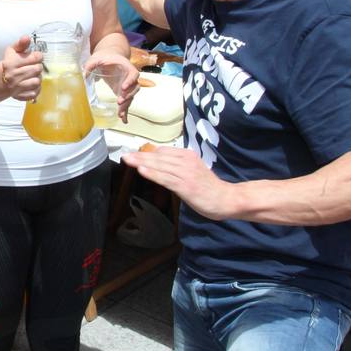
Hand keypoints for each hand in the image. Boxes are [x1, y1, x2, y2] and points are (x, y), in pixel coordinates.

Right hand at [0, 35, 43, 100]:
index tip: (35, 57)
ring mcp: (17, 87)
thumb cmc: (7, 64)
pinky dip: (36, 89)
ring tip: (33, 75)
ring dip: (37, 78)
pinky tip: (31, 84)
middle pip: (38, 69)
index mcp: (13, 63)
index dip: (38, 56)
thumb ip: (20, 44)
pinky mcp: (20, 96)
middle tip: (33, 67)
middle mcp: (15, 75)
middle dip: (37, 67)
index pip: (35, 58)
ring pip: (37, 81)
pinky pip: (35, 93)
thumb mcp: (11, 51)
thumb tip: (27, 37)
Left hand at [84, 52, 137, 119]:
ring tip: (120, 114)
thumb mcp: (96, 58)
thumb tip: (83, 75)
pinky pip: (126, 102)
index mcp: (126, 67)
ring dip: (127, 105)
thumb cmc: (105, 56)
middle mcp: (129, 77)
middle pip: (134, 88)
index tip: (123, 87)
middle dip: (128, 96)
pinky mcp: (123, 92)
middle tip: (120, 102)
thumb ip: (90, 65)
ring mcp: (127, 86)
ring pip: (131, 97)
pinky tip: (124, 120)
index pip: (133, 74)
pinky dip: (125, 111)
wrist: (110, 56)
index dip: (130, 81)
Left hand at [122, 146, 237, 219]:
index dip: (147, 153)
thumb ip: (177, 166)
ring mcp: (186, 173)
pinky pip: (166, 178)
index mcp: (188, 155)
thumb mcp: (193, 170)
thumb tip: (159, 163)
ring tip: (128, 160)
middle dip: (140, 156)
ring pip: (160, 165)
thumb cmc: (208, 187)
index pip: (163, 152)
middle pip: (158, 157)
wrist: (226, 199)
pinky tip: (142, 170)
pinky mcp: (186, 186)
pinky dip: (153, 173)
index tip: (134, 154)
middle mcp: (186, 161)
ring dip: (142, 162)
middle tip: (125, 155)